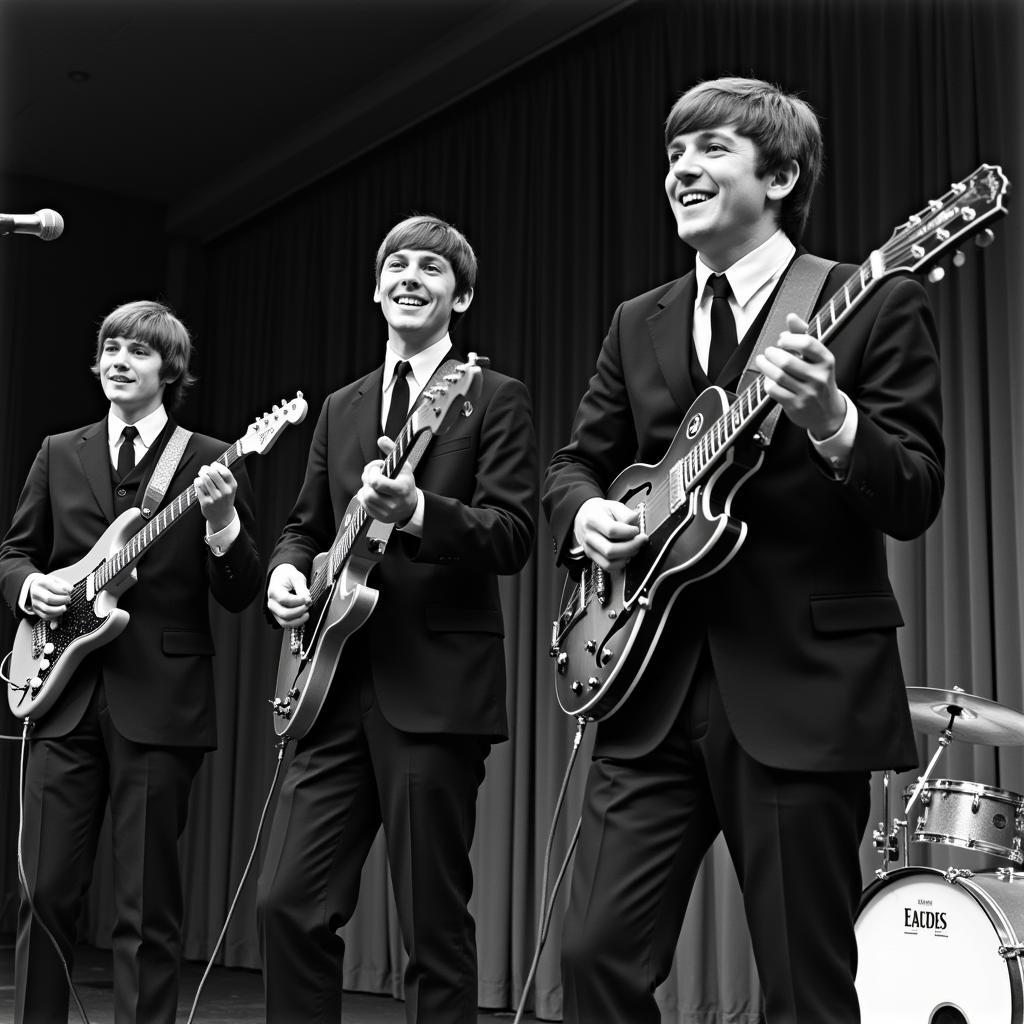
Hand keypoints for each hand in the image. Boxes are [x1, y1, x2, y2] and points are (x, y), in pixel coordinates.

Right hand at [29, 573, 72, 619]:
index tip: (69, 592)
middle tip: (68, 600)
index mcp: (42, 582)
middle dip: (62, 601)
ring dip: (59, 610)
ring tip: (65, 607)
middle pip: (49, 599)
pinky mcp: (36, 610)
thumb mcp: (56, 580)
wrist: (34, 588)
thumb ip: (64, 585)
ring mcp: (35, 602)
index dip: (64, 592)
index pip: (55, 588)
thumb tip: (70, 590)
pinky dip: (54, 616)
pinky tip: (59, 612)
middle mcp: (36, 592)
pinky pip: (45, 616)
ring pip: (47, 609)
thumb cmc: (49, 584)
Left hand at [195, 463, 237, 531]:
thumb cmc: (224, 498)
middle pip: (213, 473)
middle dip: (205, 469)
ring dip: (200, 475)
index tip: (213, 465)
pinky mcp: (206, 502)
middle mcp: (225, 492)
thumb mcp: (230, 488)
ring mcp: (216, 498)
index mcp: (232, 486)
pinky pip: (198, 487)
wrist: (222, 516)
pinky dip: (197, 482)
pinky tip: (198, 484)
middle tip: (203, 470)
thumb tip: (212, 466)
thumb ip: (224, 477)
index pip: (224, 471)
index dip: (216, 465)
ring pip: (204, 479)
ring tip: (201, 477)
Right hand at [267, 564, 309, 627]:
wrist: (281, 578)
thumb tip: (308, 600)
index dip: (298, 601)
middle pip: (285, 613)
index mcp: (274, 591)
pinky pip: (287, 624)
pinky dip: (297, 622)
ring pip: (285, 622)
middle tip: (308, 604)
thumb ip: (302, 589)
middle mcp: (272, 603)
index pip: (284, 600)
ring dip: (299, 619)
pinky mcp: (279, 616)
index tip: (307, 598)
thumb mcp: (296, 577)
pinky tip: (304, 616)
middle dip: (300, 611)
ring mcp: (275, 611)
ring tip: (307, 612)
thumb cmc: (287, 577)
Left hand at [355, 436, 418, 524]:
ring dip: (365, 488)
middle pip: (369, 492)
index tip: (376, 468)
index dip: (371, 473)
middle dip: (367, 480)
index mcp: (401, 489)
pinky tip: (372, 492)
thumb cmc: (406, 483)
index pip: (377, 483)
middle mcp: (394, 503)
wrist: (412, 506)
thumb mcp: (403, 466)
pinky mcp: (381, 518)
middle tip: (371, 474)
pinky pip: (364, 506)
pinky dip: (365, 497)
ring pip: (364, 499)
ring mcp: (387, 513)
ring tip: (372, 484)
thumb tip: (381, 439)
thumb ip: (392, 451)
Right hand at [573, 497, 646, 571]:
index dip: (629, 532)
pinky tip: (626, 555)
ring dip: (627, 557)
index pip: (612, 530)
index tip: (636, 530)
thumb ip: (626, 514)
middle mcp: (589, 536)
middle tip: (641, 541)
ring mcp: (589, 548)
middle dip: (631, 547)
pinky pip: (608, 567)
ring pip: (609, 563)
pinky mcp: (592, 556)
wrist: (584, 516)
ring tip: (634, 548)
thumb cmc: (600, 511)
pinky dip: (620, 564)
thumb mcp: (613, 505)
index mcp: (593, 520)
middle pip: (610, 550)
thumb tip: (636, 526)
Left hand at [755, 313, 846, 437]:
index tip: (781, 340)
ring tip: (762, 361)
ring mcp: (807, 393)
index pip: (807, 343)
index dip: (789, 339)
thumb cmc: (818, 379)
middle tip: (768, 352)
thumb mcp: (817, 357)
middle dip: (772, 354)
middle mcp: (819, 377)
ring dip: (765, 366)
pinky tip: (768, 379)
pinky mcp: (795, 405)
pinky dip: (767, 382)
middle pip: (787, 360)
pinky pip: (774, 390)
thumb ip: (802, 335)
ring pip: (778, 376)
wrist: (828, 412)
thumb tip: (791, 316)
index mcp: (826, 360)